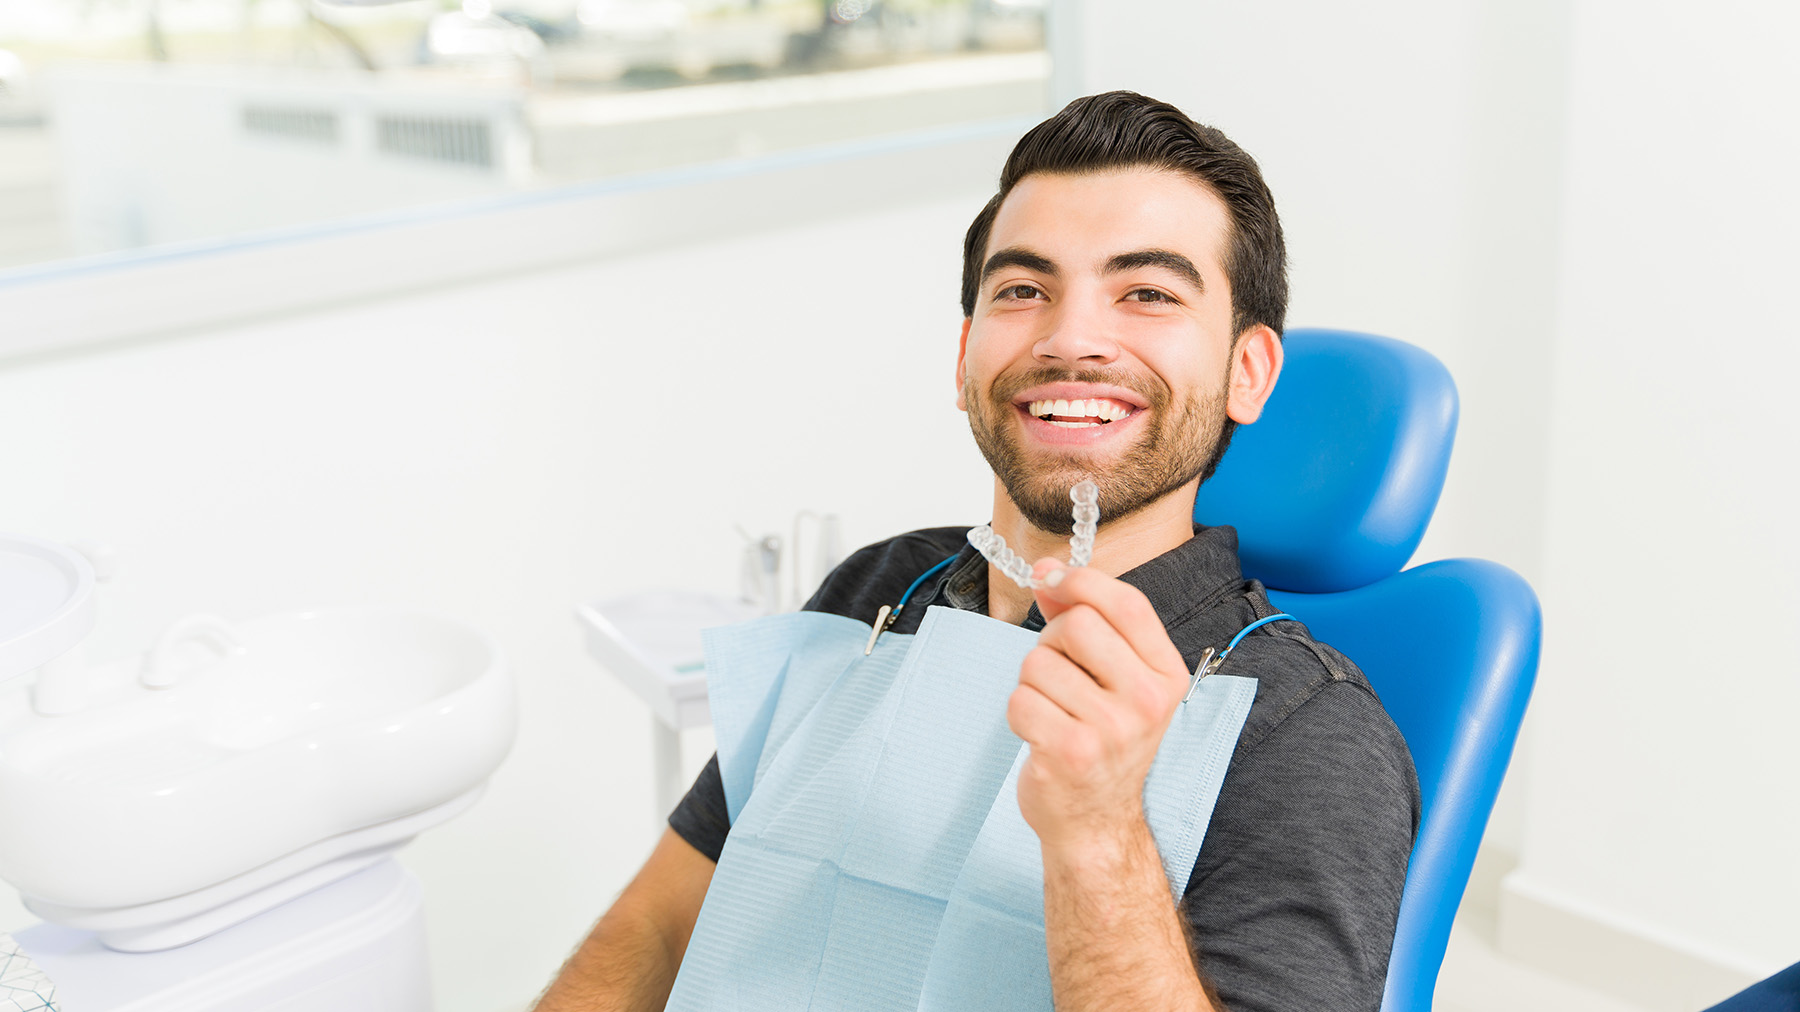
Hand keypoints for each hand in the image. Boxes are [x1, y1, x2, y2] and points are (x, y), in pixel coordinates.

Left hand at [1006, 557, 1191, 852]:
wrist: (1096, 820)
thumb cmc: (1102, 739)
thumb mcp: (1112, 677)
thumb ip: (1083, 618)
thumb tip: (1045, 570)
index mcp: (1166, 675)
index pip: (1126, 604)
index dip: (1080, 580)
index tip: (1050, 578)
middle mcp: (1147, 702)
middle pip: (1076, 625)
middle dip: (1051, 640)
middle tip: (1060, 675)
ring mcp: (1110, 731)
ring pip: (1038, 663)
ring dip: (1032, 683)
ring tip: (1055, 712)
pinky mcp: (1069, 753)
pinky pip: (1019, 700)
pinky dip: (1019, 713)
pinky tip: (1042, 734)